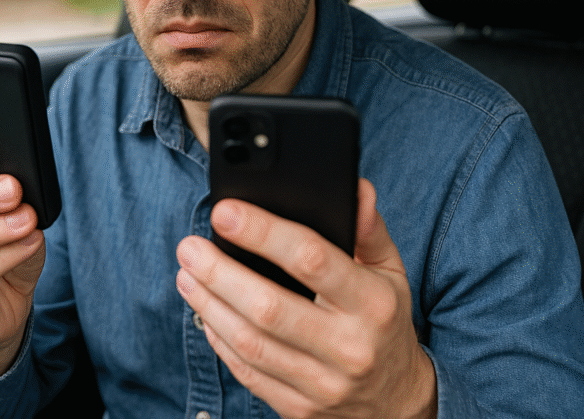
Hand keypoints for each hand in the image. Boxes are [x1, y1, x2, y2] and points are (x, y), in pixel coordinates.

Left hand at [175, 179, 435, 418]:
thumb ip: (369, 230)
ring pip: (250, 343)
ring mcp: (323, 384)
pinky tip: (205, 312)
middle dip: (219, 273)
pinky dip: (219, 340)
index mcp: (372, 304)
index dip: (263, 233)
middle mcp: (349, 347)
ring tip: (187, 274)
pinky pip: (248, 373)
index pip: (312, 260)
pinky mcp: (298, 409)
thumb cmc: (384, 323)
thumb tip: (356, 187)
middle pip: (269, 307)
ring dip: (209, 305)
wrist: (396, 402)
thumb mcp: (390, 273)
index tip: (226, 212)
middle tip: (190, 246)